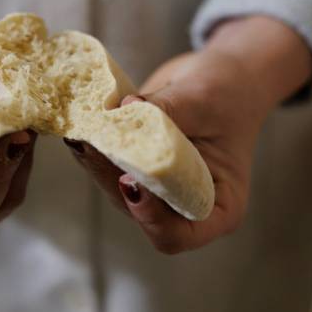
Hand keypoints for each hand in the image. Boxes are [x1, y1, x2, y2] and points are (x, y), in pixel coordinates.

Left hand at [66, 16, 311, 253]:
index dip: (150, 216)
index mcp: (217, 207)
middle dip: (111, 179)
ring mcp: (155, 189)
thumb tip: (124, 108)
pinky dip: (94, 147)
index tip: (130, 181)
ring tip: (82, 131)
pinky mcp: (134, 168)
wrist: (222, 78)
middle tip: (90, 144)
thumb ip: (168, 110)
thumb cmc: (230, 94)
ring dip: (95, 162)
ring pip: (115, 189)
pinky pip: (108, 166)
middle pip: (138, 211)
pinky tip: (83, 124)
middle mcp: (182, 205)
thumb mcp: (205, 101)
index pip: (177, 234)